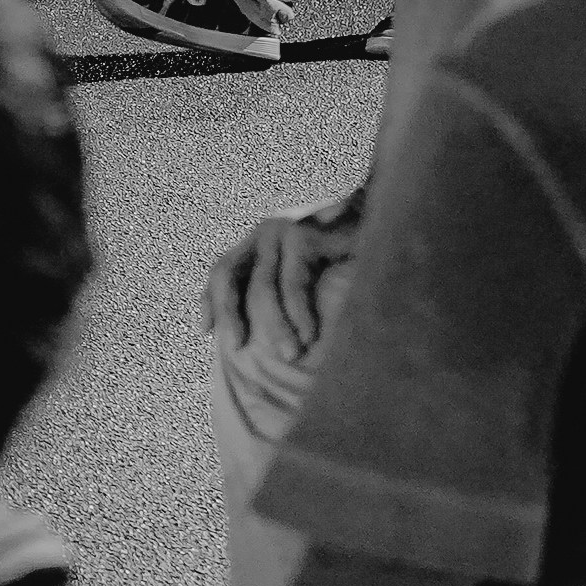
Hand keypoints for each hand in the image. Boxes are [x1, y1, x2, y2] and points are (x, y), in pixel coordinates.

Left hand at [201, 200, 362, 359]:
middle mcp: (262, 233)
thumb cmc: (341, 263)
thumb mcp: (301, 280)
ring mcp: (281, 231)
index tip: (204, 332)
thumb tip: (251, 337)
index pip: (222, 271)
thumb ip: (277, 295)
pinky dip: (299, 313)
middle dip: (229, 316)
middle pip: (228, 276)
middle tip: (238, 351)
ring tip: (290, 356)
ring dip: (276, 326)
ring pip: (262, 286)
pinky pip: (293, 282)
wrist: (380, 230)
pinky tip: (309, 336)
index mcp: (256, 243)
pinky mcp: (303, 235)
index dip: (211, 301)